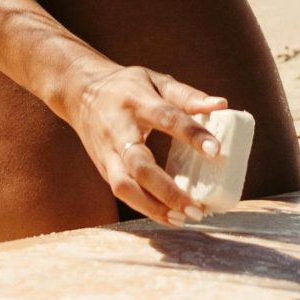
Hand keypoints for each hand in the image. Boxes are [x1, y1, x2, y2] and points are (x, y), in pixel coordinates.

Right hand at [60, 62, 227, 225]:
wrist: (78, 91)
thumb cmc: (126, 86)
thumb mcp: (156, 80)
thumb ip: (187, 95)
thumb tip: (222, 104)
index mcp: (136, 102)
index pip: (166, 117)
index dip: (191, 134)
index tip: (215, 151)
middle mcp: (118, 130)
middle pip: (139, 165)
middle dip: (167, 190)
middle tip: (196, 207)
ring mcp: (107, 153)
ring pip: (124, 187)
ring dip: (153, 208)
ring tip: (182, 219)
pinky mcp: (103, 168)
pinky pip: (122, 192)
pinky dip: (145, 208)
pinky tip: (169, 217)